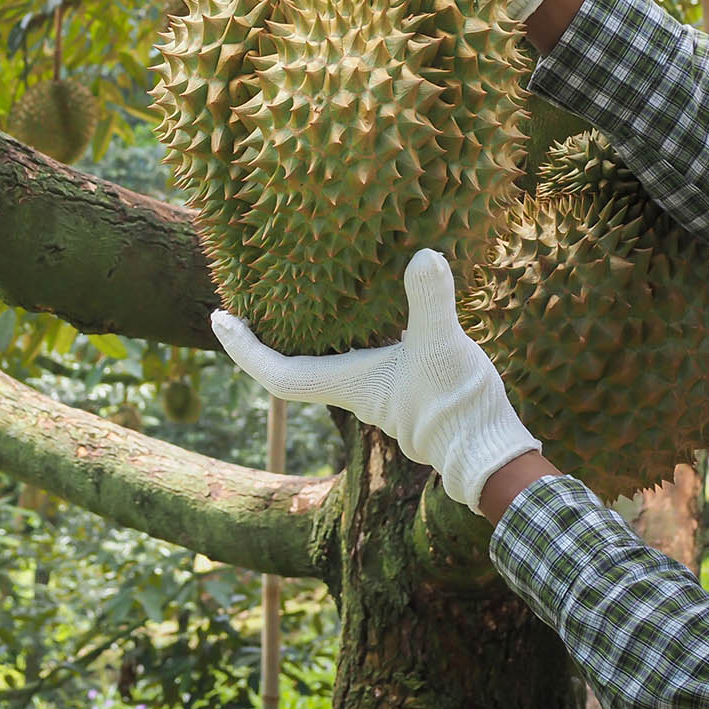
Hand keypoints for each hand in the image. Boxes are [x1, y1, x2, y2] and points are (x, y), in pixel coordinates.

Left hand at [210, 250, 540, 509]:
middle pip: (291, 365)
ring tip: (298, 295)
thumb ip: (430, 302)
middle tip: (246, 303)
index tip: (218, 319)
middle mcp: (354, 390)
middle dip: (265, 337)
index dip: (243, 348)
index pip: (277, 371)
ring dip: (307, 334)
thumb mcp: (442, 346)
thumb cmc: (458, 407)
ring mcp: (378, 392)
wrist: (490, 453)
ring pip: (327, 361)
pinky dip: (350, 334)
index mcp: (348, 383)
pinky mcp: (403, 388)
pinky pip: (361, 357)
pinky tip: (367, 308)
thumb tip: (424, 255)